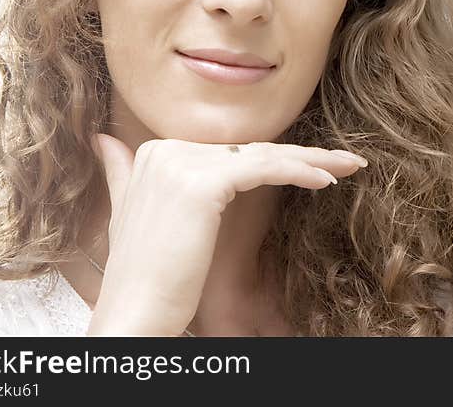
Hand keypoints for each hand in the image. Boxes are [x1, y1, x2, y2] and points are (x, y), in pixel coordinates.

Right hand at [85, 134, 366, 335]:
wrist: (134, 313)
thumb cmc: (144, 275)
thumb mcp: (130, 214)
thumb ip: (122, 173)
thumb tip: (102, 139)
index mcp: (155, 152)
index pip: (234, 151)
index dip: (279, 157)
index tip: (318, 164)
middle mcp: (167, 149)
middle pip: (253, 150)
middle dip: (305, 155)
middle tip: (346, 161)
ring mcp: (182, 163)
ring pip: (265, 156)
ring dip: (314, 161)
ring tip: (350, 166)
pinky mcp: (203, 183)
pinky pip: (263, 170)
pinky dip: (300, 172)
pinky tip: (327, 180)